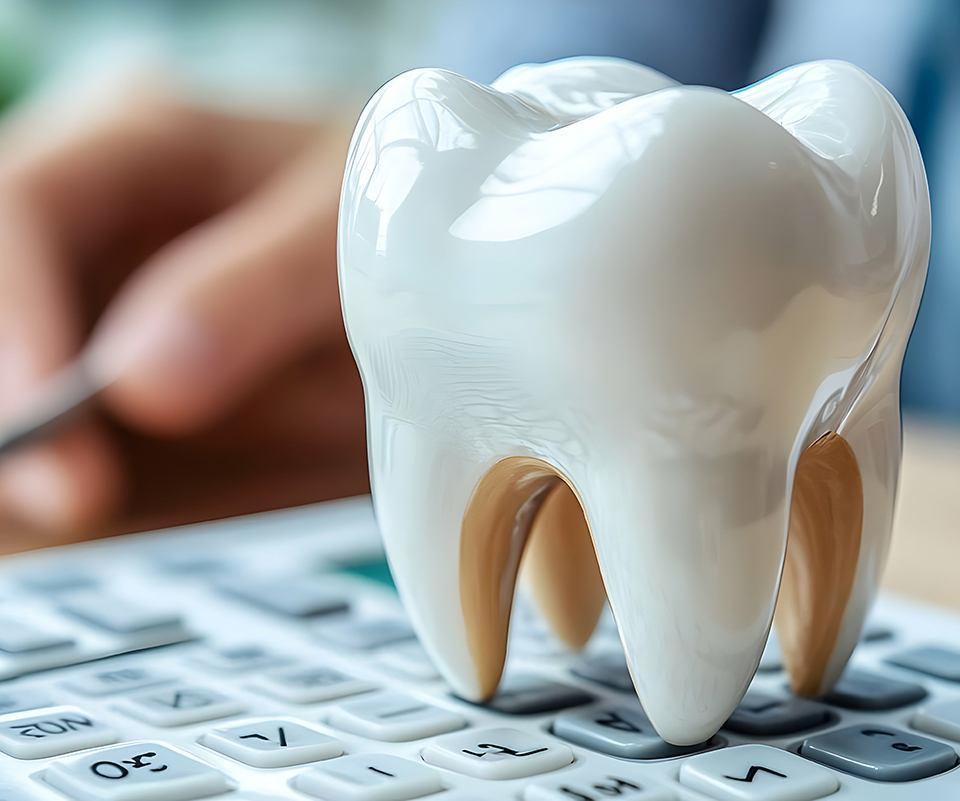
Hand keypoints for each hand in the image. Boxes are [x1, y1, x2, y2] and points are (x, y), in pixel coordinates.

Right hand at [0, 78, 367, 544]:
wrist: (445, 271)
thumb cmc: (405, 218)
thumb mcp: (362, 231)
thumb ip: (261, 287)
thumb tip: (136, 384)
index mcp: (145, 141)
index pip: (25, 204)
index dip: (13, 314)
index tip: (49, 418)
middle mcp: (106, 217)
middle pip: (3, 300)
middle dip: (20, 402)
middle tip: (73, 496)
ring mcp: (112, 300)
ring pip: (33, 375)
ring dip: (43, 447)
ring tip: (91, 506)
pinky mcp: (132, 378)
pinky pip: (86, 432)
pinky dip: (89, 474)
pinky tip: (113, 503)